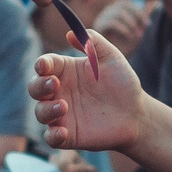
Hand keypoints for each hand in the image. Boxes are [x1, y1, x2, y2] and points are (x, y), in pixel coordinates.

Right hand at [27, 31, 141, 152]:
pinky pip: (51, 138)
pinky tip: (62, 132)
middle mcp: (59, 92)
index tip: (45, 65)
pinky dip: (52, 136)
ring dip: (46, 109)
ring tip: (64, 106)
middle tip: (54, 83)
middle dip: (39, 85)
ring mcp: (62, 114)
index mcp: (65, 71)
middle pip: (35, 88)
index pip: (45, 65)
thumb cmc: (122, 82)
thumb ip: (93, 42)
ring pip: (40, 112)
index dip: (42, 64)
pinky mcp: (68, 135)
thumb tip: (70, 33)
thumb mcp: (111, 57)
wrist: (136, 113)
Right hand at [92, 0, 149, 60]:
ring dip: (131, 23)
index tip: (148, 25)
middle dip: (137, 15)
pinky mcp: (97, 29)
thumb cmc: (125, 49)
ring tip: (138, 36)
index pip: (127, 4)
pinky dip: (124, 29)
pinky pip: (111, 23)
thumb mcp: (137, 30)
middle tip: (145, 29)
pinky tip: (130, 37)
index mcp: (115, 12)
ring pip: (118, 12)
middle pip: (123, 5)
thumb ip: (142, 16)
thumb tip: (155, 2)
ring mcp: (101, 20)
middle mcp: (106, 13)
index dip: (139, 11)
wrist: (116, 68)